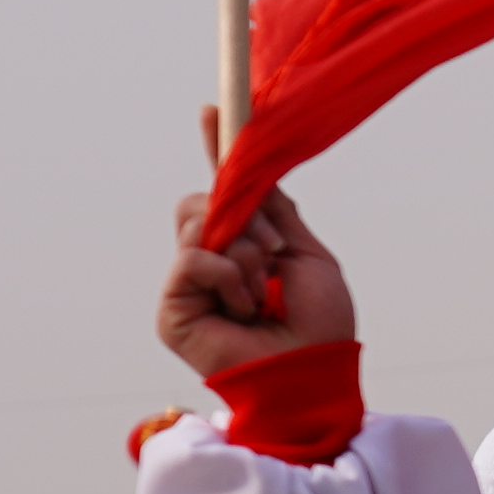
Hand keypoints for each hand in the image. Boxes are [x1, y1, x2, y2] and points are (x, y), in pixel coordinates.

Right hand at [157, 185, 358, 380]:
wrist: (316, 370)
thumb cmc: (319, 323)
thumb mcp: (306, 253)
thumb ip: (277, 210)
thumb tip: (249, 170)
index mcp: (237, 250)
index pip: (216, 197)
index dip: (223, 165)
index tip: (220, 123)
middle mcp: (207, 264)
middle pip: (198, 203)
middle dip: (247, 220)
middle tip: (274, 253)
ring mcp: (187, 286)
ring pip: (196, 225)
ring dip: (246, 254)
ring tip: (263, 294)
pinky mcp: (174, 309)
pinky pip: (192, 259)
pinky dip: (229, 276)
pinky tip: (244, 309)